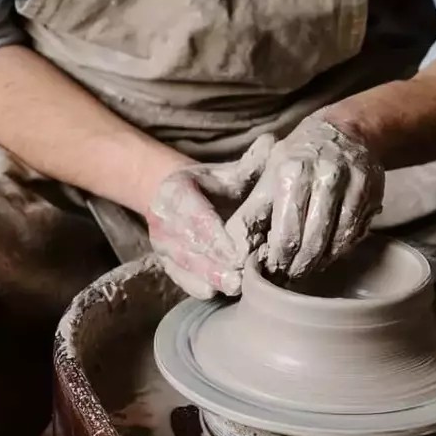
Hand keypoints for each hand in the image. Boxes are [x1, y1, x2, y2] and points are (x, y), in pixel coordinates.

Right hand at [147, 136, 274, 298]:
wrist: (179, 198)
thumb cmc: (213, 186)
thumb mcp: (229, 172)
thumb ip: (251, 163)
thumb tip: (273, 143)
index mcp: (176, 191)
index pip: (195, 216)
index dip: (216, 236)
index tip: (239, 251)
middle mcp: (162, 218)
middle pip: (190, 245)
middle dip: (218, 262)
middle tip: (244, 275)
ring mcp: (162, 244)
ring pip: (185, 265)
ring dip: (211, 277)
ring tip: (237, 286)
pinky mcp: (166, 265)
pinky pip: (181, 280)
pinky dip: (201, 288)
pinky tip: (222, 292)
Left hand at [226, 116, 383, 279]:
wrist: (344, 131)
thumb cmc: (297, 159)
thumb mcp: (266, 177)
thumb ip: (250, 214)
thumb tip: (235, 252)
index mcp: (293, 172)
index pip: (286, 232)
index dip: (277, 259)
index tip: (270, 272)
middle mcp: (326, 176)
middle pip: (313, 240)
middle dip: (298, 266)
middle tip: (288, 279)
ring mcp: (353, 185)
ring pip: (338, 241)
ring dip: (320, 262)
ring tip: (305, 270)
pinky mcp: (373, 194)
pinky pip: (356, 233)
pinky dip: (341, 249)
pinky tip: (327, 255)